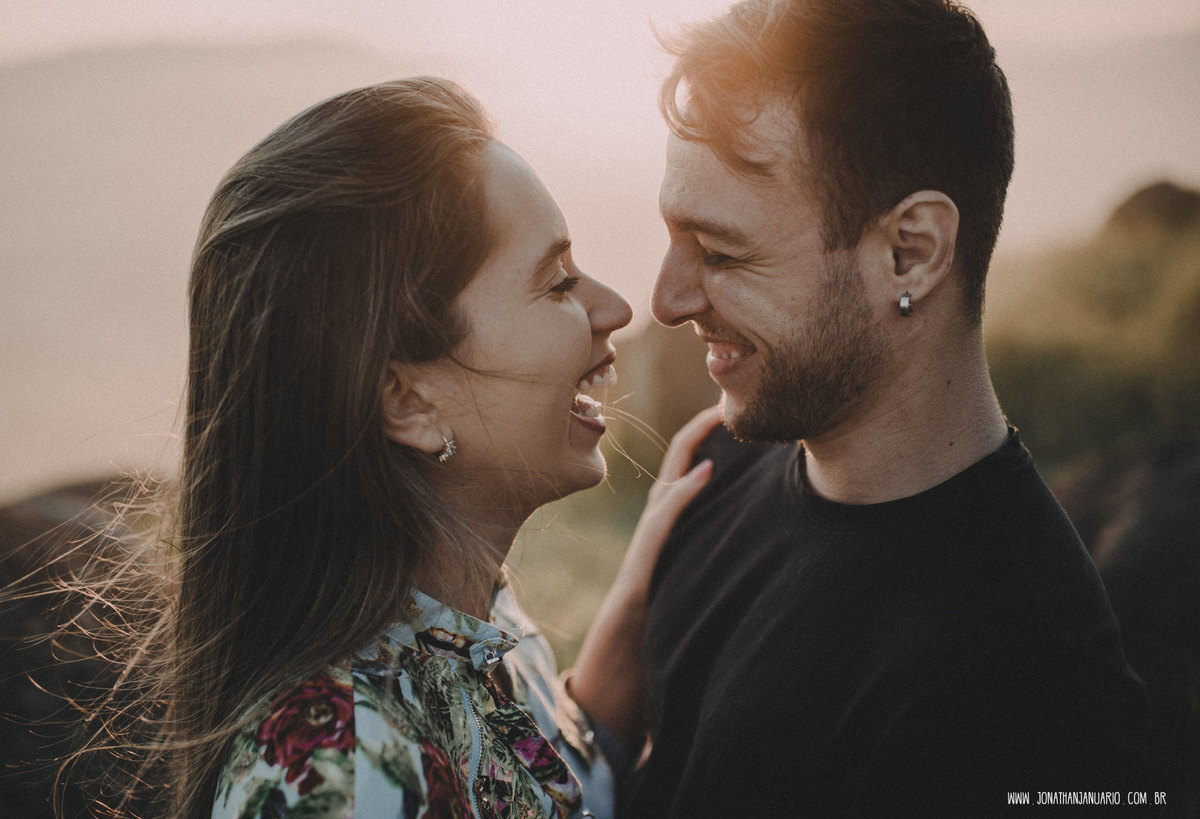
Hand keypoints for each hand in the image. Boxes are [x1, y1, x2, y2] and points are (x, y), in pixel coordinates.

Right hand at [567, 406, 722, 749]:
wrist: (613, 684)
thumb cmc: (651, 646)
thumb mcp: (687, 596)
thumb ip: (703, 571)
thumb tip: (746, 558)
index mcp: (665, 537)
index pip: (687, 477)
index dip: (708, 443)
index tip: (736, 417)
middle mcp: (653, 534)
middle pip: (676, 467)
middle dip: (702, 429)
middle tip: (731, 396)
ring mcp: (645, 548)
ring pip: (668, 485)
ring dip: (693, 447)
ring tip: (721, 415)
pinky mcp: (641, 568)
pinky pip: (663, 523)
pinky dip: (684, 494)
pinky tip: (709, 471)